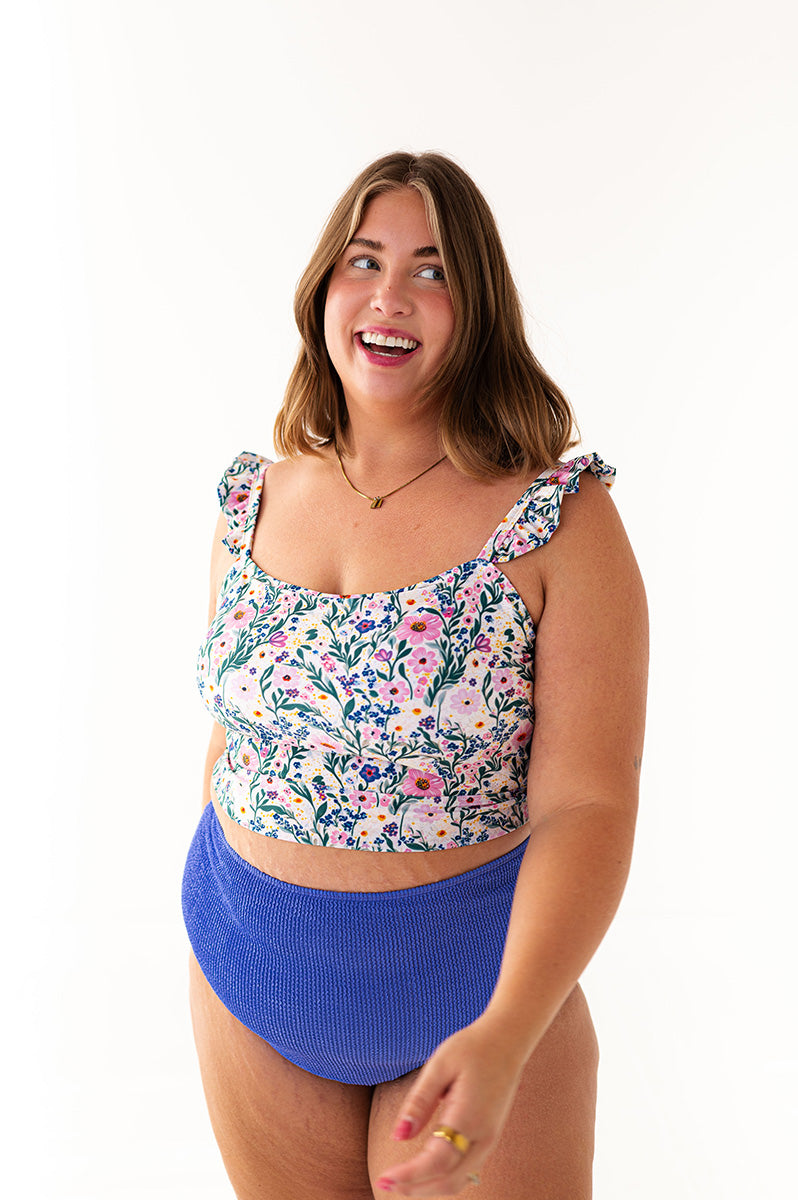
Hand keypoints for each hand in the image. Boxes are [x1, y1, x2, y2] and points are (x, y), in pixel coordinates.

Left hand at [376, 1017, 526, 1196]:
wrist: (507, 1041)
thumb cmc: (472, 1048)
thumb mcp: (440, 1064)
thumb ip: (419, 1102)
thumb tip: (398, 1135)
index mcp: (468, 1117)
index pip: (436, 1161)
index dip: (409, 1175)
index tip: (384, 1178)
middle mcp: (483, 1136)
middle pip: (448, 1180)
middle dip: (416, 1188)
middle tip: (386, 1182)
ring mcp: (490, 1139)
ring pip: (459, 1180)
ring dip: (429, 1187)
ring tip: (401, 1180)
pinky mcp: (490, 1137)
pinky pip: (467, 1170)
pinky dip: (443, 1178)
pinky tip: (425, 1171)